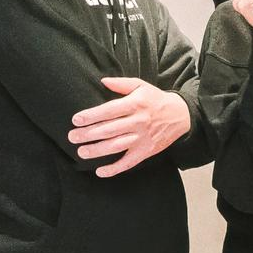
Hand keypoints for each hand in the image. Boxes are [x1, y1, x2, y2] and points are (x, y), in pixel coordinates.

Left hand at [69, 77, 192, 177]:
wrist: (181, 115)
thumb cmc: (156, 100)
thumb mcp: (141, 86)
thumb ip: (121, 84)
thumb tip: (102, 81)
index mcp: (135, 104)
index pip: (109, 111)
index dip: (91, 116)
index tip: (76, 120)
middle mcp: (138, 121)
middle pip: (109, 130)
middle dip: (88, 134)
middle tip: (72, 137)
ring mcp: (142, 138)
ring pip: (116, 146)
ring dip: (97, 151)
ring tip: (81, 152)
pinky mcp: (146, 151)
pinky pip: (129, 162)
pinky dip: (114, 169)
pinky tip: (101, 171)